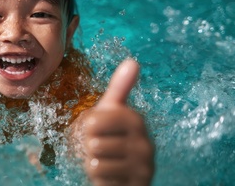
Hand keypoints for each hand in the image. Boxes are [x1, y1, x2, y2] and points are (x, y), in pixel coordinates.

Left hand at [73, 59, 153, 184]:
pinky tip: (111, 175)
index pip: (92, 122)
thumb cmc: (112, 138)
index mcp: (135, 119)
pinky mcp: (138, 184)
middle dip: (91, 148)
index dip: (89, 128)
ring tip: (107, 162)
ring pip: (96, 163)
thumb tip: (133, 61)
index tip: (101, 131)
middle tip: (103, 149)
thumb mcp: (112, 111)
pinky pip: (102, 179)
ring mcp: (143, 167)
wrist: (123, 174)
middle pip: (93, 143)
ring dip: (95, 164)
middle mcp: (145, 143)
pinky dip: (100, 179)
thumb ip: (120, 88)